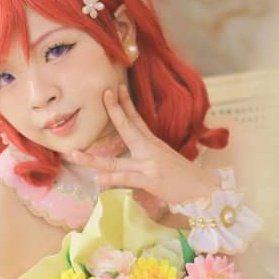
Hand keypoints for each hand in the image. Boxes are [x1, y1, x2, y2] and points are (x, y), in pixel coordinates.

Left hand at [68, 83, 218, 205]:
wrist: (203, 190)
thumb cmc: (184, 178)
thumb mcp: (166, 160)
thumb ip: (150, 154)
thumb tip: (136, 151)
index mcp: (153, 144)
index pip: (137, 120)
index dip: (126, 104)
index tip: (115, 89)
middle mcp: (149, 150)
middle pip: (128, 128)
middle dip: (114, 111)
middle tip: (102, 95)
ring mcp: (149, 164)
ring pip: (116, 161)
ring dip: (93, 159)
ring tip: (74, 154)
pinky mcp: (150, 180)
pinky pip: (127, 179)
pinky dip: (112, 180)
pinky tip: (98, 180)